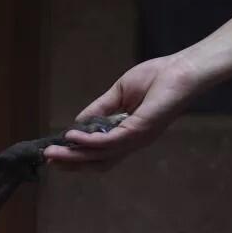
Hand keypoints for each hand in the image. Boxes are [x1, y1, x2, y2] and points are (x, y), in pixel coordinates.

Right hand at [43, 54, 198, 169]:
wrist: (183, 69)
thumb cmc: (158, 77)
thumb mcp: (120, 93)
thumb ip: (100, 110)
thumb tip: (78, 123)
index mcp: (129, 135)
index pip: (101, 154)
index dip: (78, 156)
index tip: (55, 153)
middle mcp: (133, 142)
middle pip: (98, 162)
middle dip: (71, 163)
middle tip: (48, 160)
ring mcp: (136, 139)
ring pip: (99, 156)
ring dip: (74, 156)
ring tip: (52, 153)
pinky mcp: (139, 130)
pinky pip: (109, 142)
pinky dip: (88, 142)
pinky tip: (72, 137)